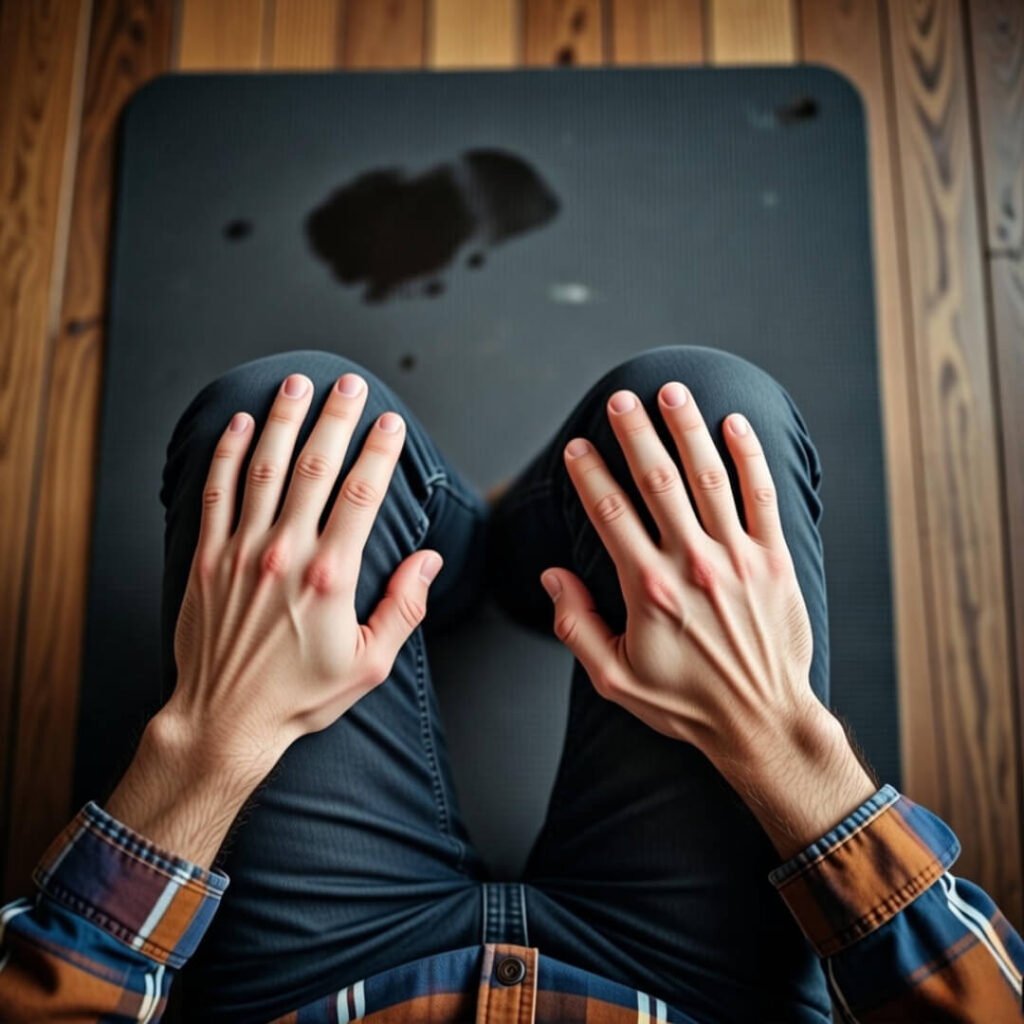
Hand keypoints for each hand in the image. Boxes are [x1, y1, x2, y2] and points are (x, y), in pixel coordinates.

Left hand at [107, 372, 442, 864]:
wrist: (224, 721)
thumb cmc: (299, 696)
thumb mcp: (370, 663)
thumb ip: (405, 607)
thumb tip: (430, 560)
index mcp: (330, 577)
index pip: (361, 494)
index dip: (379, 451)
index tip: (391, 422)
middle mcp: (285, 554)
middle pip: (314, 467)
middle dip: (335, 418)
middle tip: (349, 384)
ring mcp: (241, 552)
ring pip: (265, 468)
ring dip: (283, 421)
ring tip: (296, 385)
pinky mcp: (208, 559)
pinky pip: (217, 493)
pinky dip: (228, 454)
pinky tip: (240, 425)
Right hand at [539, 382, 874, 856]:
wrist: (762, 722)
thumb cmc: (684, 703)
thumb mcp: (615, 677)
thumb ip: (576, 625)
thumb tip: (552, 575)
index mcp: (649, 589)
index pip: (610, 513)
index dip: (589, 474)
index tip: (576, 446)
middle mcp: (693, 564)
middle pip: (658, 481)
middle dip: (636, 433)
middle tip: (620, 398)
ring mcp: (738, 559)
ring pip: (709, 477)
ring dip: (688, 429)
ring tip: (672, 391)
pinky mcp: (774, 561)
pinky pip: (761, 497)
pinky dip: (748, 456)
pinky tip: (734, 423)